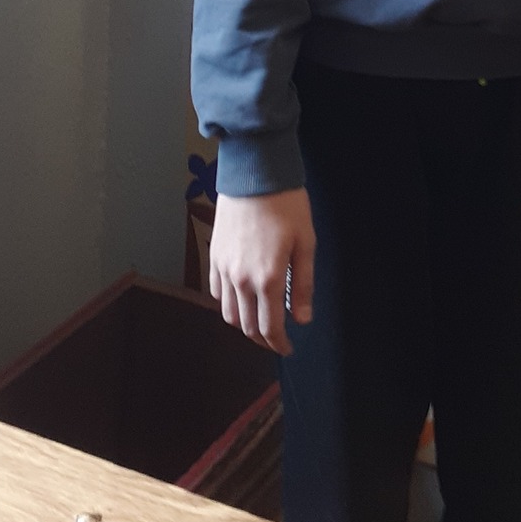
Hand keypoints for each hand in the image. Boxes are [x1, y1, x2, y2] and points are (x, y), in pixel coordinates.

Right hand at [209, 187, 315, 354]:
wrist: (255, 173)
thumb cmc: (286, 204)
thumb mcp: (306, 242)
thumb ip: (303, 285)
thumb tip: (302, 319)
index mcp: (268, 279)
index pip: (270, 327)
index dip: (279, 343)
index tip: (288, 347)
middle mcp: (241, 280)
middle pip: (248, 326)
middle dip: (263, 338)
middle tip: (276, 338)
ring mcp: (224, 268)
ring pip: (229, 314)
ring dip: (244, 324)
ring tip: (260, 320)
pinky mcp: (214, 256)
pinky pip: (217, 292)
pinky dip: (229, 304)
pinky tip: (242, 298)